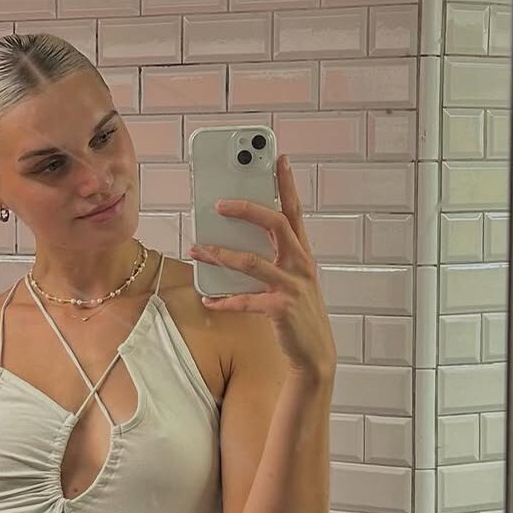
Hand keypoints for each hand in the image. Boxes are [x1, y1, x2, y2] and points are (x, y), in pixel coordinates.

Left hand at [188, 153, 335, 380]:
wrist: (315, 354)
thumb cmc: (297, 312)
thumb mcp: (290, 279)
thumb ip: (271, 257)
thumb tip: (234, 237)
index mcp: (301, 254)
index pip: (294, 211)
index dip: (287, 184)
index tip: (279, 158)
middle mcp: (300, 265)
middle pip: (277, 225)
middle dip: (247, 210)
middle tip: (219, 204)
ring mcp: (293, 286)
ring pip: (252, 262)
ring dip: (221, 254)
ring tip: (197, 249)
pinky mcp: (281, 309)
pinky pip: (246, 300)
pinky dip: (224, 300)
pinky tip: (208, 299)